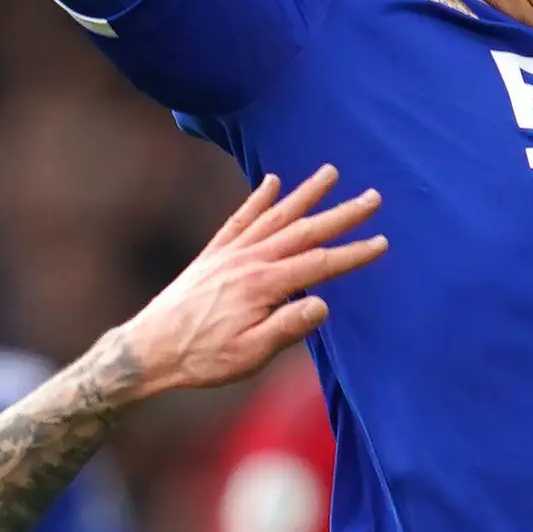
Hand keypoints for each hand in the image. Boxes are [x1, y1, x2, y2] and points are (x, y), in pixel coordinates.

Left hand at [105, 168, 384, 401]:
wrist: (150, 349)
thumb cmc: (203, 359)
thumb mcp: (250, 355)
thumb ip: (287, 327)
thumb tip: (323, 305)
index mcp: (264, 286)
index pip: (319, 264)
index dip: (353, 254)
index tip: (382, 242)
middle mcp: (249, 260)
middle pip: (304, 230)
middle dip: (342, 214)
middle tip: (373, 197)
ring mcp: (230, 253)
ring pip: (275, 216)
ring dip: (305, 194)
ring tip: (330, 172)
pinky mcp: (213, 255)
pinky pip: (240, 219)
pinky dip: (258, 199)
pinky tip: (272, 182)